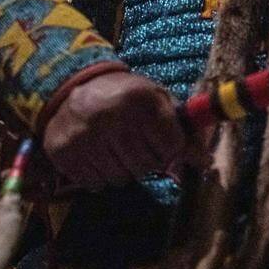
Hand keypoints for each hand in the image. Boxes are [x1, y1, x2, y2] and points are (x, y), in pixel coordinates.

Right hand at [42, 71, 184, 187]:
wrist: (75, 84)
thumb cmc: (125, 94)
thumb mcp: (156, 99)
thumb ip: (182, 127)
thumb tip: (204, 162)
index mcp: (141, 99)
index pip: (172, 145)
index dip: (172, 149)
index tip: (165, 145)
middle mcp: (112, 117)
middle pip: (146, 166)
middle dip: (148, 162)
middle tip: (138, 148)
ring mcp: (85, 136)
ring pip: (120, 179)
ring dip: (123, 171)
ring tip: (117, 151)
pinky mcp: (63, 152)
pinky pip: (94, 183)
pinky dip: (100, 176)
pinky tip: (98, 156)